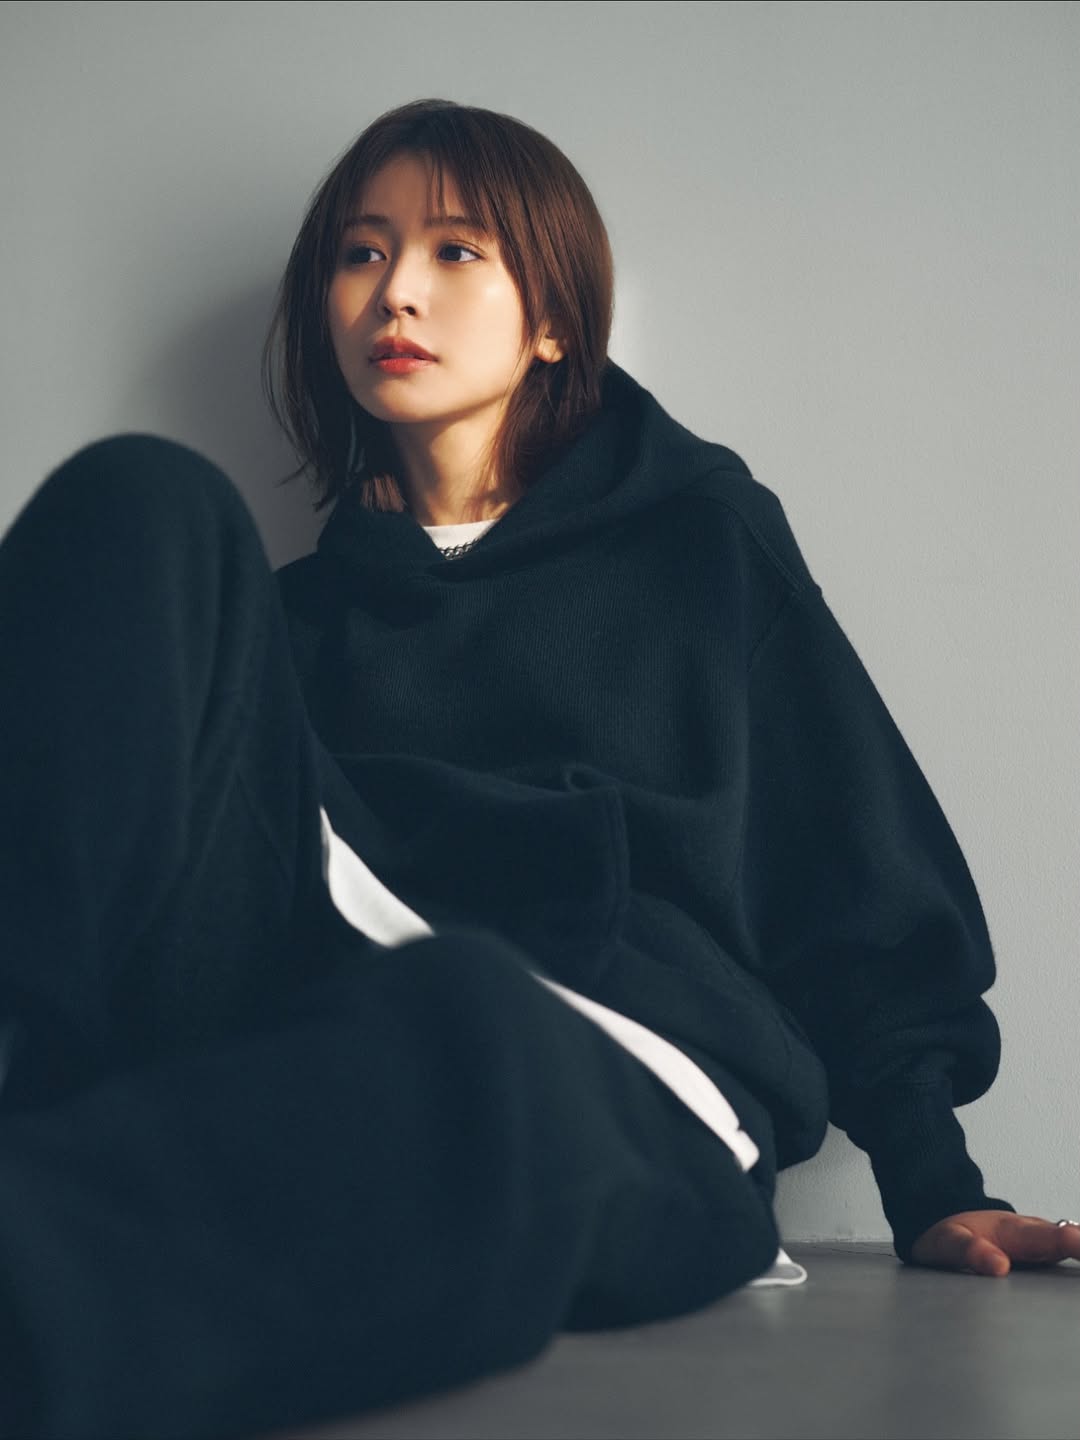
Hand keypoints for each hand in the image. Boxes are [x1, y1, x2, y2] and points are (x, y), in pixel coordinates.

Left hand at [910, 1211, 1079, 1275]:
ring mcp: (1043, 1246)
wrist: (946, 1225)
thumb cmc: (948, 1236)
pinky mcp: (1044, 1258)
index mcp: (1013, 1231)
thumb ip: (968, 1253)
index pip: (1048, 1237)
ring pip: (1071, 1247)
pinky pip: (1066, 1255)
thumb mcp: (946, 1244)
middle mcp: (1036, 1235)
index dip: (1072, 1243)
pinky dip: (1074, 1254)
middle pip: (1072, 1241)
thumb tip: (999, 1266)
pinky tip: (1075, 1292)